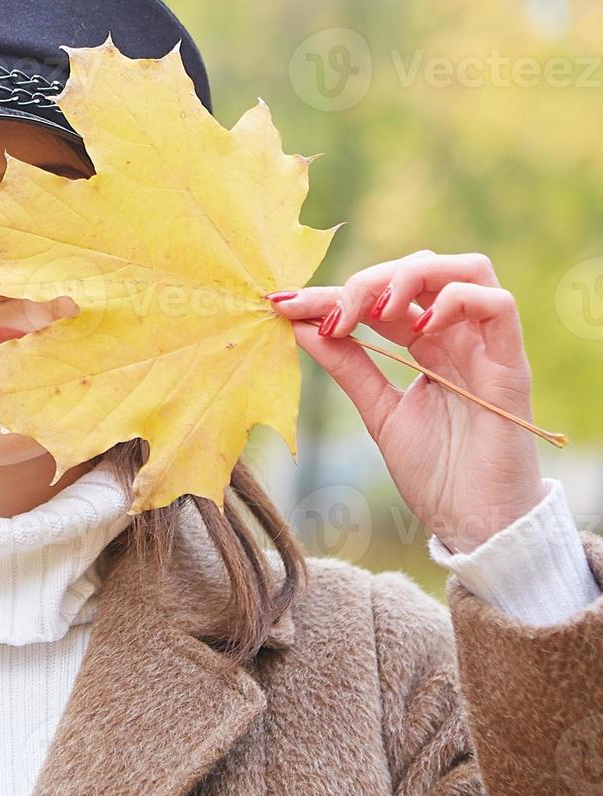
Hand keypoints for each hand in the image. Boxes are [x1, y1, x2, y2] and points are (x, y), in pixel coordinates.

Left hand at [266, 250, 544, 553]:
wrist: (475, 526)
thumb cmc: (435, 473)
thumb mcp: (378, 411)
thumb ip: (347, 366)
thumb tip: (300, 324)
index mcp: (427, 347)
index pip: (382, 297)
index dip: (333, 293)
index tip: (284, 304)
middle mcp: (458, 339)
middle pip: (423, 269)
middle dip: (369, 279)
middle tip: (333, 314)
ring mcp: (486, 349)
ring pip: (467, 270)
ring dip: (412, 276)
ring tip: (375, 312)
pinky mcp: (511, 367)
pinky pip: (498, 305)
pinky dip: (455, 300)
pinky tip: (419, 327)